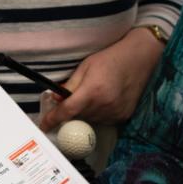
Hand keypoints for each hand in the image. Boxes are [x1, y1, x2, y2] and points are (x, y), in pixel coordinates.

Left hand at [37, 27, 164, 131]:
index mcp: (92, 91)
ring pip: (90, 120)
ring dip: (86, 112)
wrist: (138, 58)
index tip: (44, 125)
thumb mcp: (86, 66)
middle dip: (72, 110)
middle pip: (78, 117)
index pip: (67, 111)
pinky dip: (99, 113)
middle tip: (77, 96)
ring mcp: (115, 112)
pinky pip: (104, 120)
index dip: (53, 119)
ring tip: (95, 93)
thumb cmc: (111, 58)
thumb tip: (55, 98)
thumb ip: (70, 85)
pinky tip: (105, 98)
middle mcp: (104, 105)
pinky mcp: (123, 116)